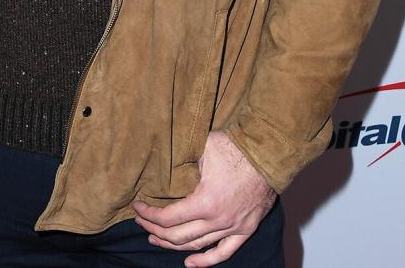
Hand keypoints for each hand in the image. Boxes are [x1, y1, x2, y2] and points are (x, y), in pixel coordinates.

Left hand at [132, 131, 275, 266]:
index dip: (149, 214)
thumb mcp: (201, 149)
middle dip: (155, 230)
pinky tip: (189, 263)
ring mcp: (233, 228)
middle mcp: (218, 220)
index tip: (137, 206)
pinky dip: (206, 261)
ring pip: (197, 246)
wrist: (267, 155)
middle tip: (141, 222)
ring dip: (173, 245)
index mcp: (205, 202)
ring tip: (156, 239)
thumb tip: (163, 168)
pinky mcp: (245, 230)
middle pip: (178, 235)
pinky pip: (224, 252)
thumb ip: (182, 163)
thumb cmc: (234, 148)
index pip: (168, 217)